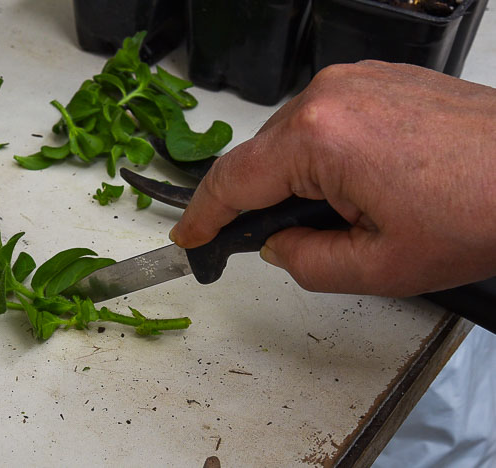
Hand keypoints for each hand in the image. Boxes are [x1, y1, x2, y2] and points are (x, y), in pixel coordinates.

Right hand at [169, 61, 495, 296]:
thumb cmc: (481, 210)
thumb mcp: (380, 266)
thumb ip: (305, 261)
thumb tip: (274, 244)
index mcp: (319, 138)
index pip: (233, 180)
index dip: (203, 215)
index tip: (189, 237)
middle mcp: (328, 95)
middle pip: (259, 157)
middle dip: (257, 202)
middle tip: (276, 241)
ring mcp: (353, 80)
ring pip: (289, 138)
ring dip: (295, 180)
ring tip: (343, 215)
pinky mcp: (375, 78)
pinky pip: (322, 119)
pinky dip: (320, 155)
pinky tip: (357, 184)